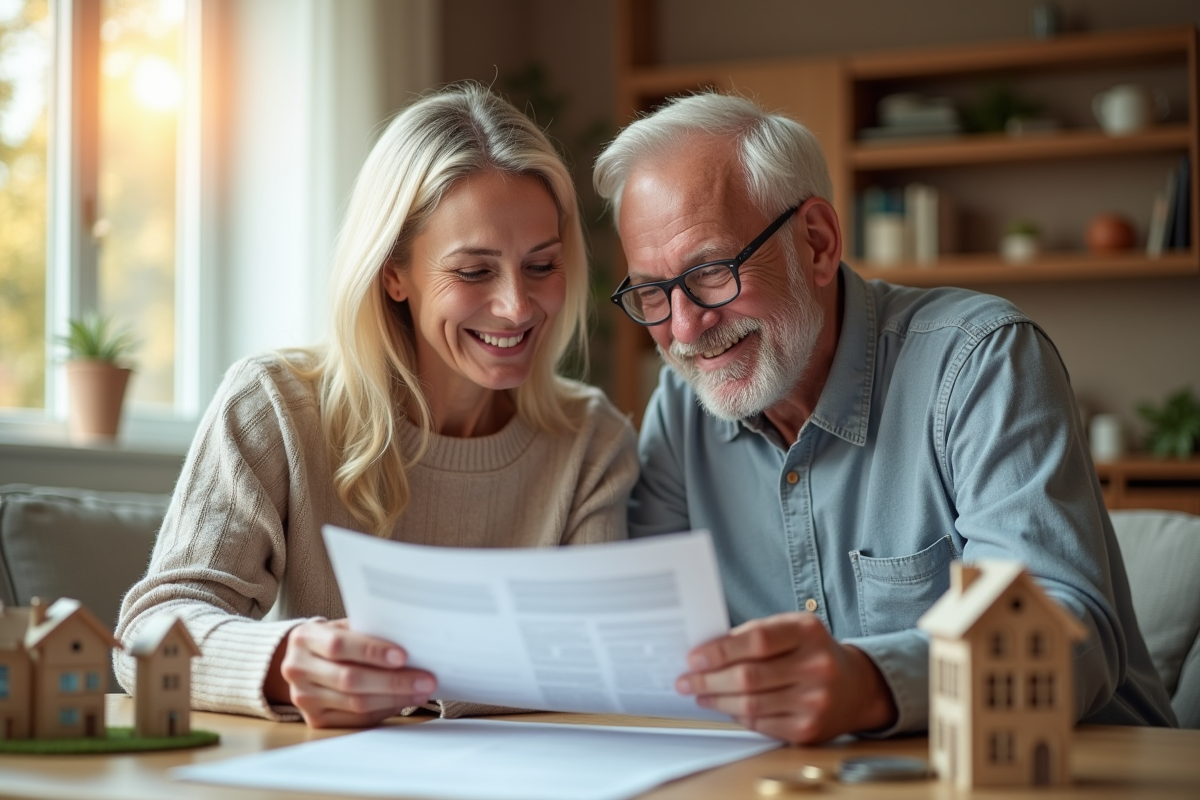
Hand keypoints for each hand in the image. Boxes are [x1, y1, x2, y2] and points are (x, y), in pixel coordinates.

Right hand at [265, 619, 436, 727]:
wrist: (303, 661)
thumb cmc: (333, 639)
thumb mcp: (343, 627)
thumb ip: (368, 632)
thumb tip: (412, 643)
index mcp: (304, 638)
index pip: (338, 645)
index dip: (372, 651)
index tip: (404, 656)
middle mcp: (297, 669)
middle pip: (349, 679)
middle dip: (393, 681)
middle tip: (425, 679)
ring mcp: (303, 698)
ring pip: (355, 703)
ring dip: (394, 698)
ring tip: (420, 691)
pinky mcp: (315, 720)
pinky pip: (355, 720)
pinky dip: (383, 711)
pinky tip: (402, 702)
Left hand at [677, 612, 896, 743]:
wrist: (856, 687)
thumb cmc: (812, 652)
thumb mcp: (791, 629)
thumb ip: (755, 634)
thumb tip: (706, 651)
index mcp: (808, 632)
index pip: (757, 641)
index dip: (720, 651)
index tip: (693, 658)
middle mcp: (816, 667)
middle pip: (749, 677)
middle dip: (709, 680)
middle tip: (686, 680)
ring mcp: (815, 701)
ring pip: (751, 704)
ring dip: (717, 700)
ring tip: (699, 693)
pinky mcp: (809, 730)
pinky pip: (761, 724)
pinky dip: (736, 715)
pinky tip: (724, 707)